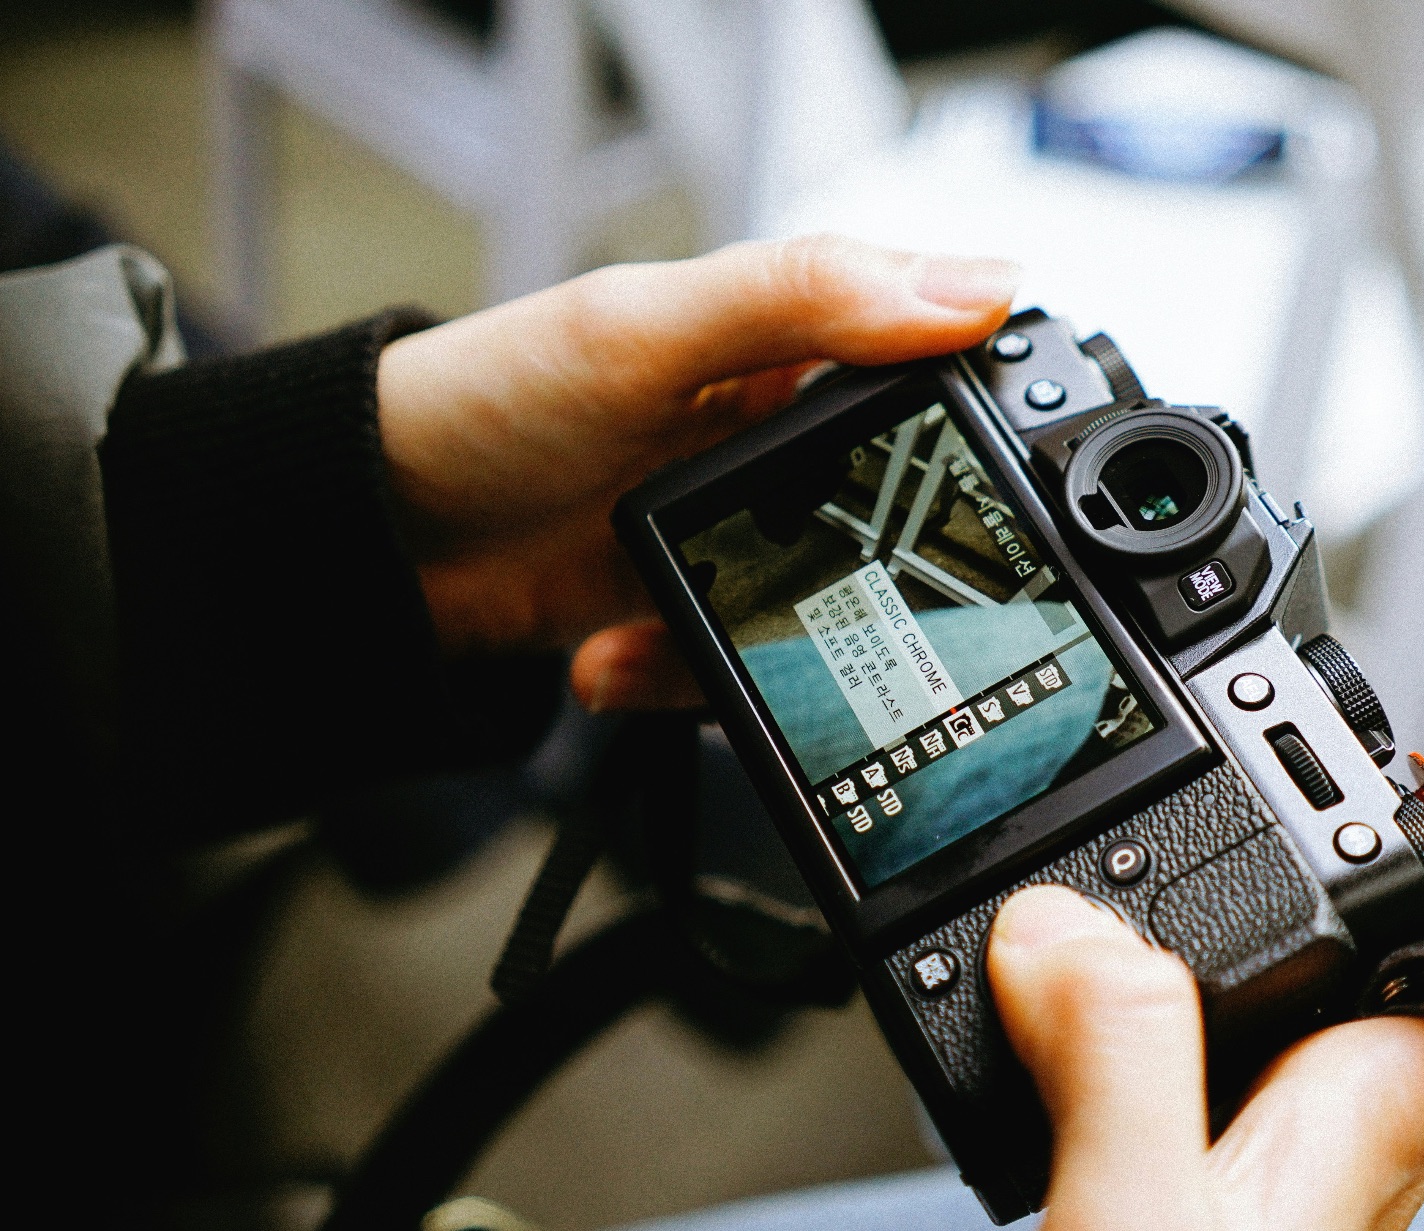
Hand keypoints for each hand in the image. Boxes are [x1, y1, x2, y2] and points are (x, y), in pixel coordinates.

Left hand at [373, 235, 1018, 710]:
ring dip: (769, 647)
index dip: (974, 422)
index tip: (987, 486)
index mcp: (780, 346)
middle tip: (833, 590)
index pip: (926, 370)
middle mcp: (772, 441)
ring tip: (667, 630)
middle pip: (896, 516)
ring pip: (831, 613)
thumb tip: (973, 285)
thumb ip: (803, 300)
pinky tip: (616, 658)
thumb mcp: (646, 331)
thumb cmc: (482, 403)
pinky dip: (687, 681)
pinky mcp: (694, 611)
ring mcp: (736, 535)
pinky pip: (746, 671)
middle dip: (870, 571)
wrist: (365, 543)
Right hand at [985, 645, 1423, 1230]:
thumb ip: (1118, 1064)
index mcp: (1381, 1115)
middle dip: (1383, 788)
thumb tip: (1070, 921)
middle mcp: (1343, 1114)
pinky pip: (1176, 1018)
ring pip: (1294, 957)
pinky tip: (1056, 938)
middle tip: (1311, 698)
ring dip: (1251, 854)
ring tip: (1176, 771)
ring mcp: (1262, 1142)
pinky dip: (1129, 947)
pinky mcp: (1176, 1166)